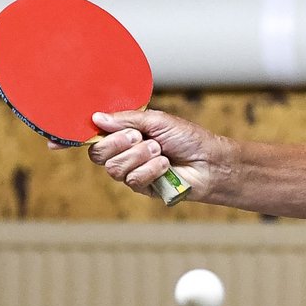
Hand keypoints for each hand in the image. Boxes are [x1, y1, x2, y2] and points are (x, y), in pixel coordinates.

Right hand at [85, 109, 225, 201]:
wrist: (209, 160)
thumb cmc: (187, 138)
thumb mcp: (157, 120)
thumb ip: (126, 119)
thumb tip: (96, 118)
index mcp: (125, 134)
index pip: (96, 138)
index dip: (98, 136)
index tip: (111, 134)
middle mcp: (125, 153)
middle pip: (98, 155)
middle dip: (121, 144)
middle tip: (142, 138)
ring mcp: (132, 171)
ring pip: (114, 168)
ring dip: (140, 156)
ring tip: (160, 151)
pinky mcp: (143, 188)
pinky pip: (133, 180)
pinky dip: (150, 170)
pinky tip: (165, 165)